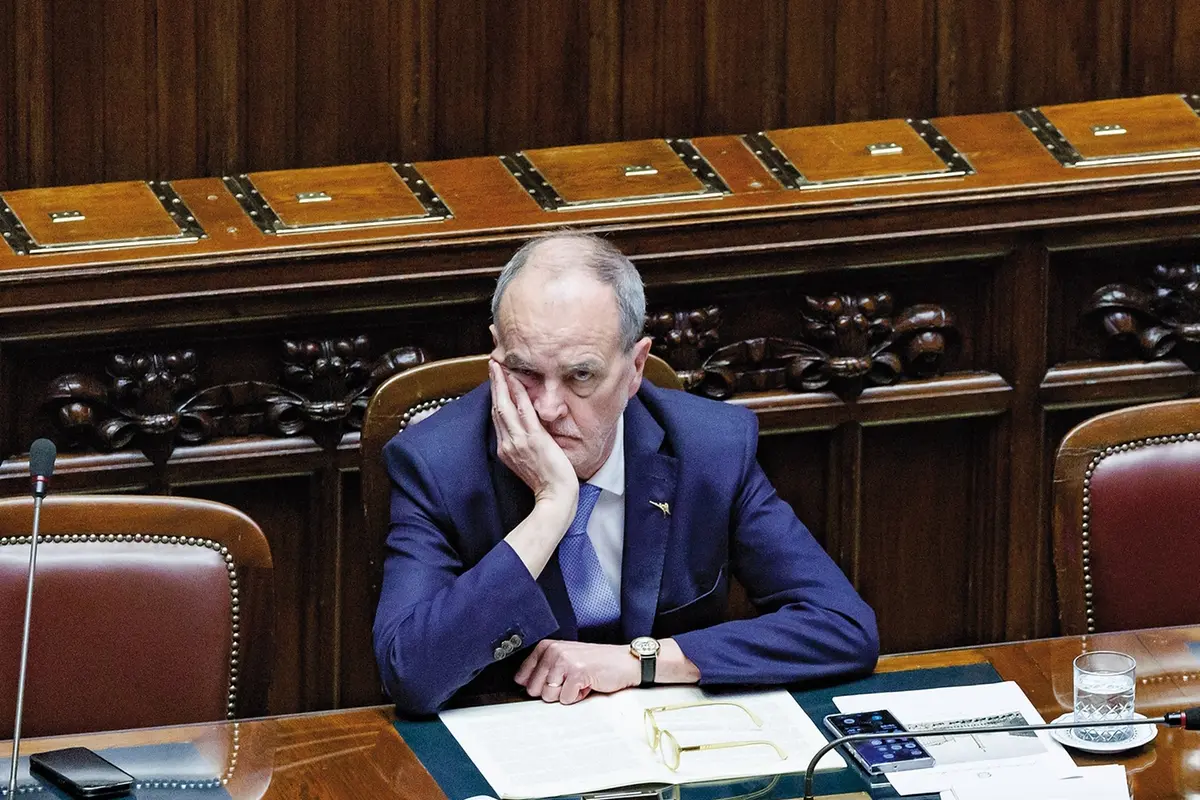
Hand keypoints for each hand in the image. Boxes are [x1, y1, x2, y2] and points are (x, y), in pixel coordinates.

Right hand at [489, 360, 577, 506]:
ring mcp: (519, 441)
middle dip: (494, 385)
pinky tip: (515, 380)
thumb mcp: (529, 461)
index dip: (495, 397)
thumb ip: (524, 444)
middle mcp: (508, 444)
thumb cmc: (548, 483)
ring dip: (501, 384)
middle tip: (492, 366)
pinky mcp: (533, 439)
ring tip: (498, 367)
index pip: (498, 417)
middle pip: (496, 408)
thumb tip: (528, 429)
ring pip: (505, 406)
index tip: (495, 381)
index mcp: (506, 449)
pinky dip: (518, 394)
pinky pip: (523, 411)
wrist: (555, 497)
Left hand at [514, 640, 639, 703]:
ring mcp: (565, 661)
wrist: (624, 662)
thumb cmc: (596, 663)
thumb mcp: (565, 659)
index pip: (522, 676)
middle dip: (553, 691)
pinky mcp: (577, 673)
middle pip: (534, 689)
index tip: (552, 681)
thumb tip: (522, 684)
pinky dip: (578, 697)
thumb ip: (543, 669)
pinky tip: (587, 684)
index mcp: (547, 647)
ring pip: (548, 695)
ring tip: (579, 681)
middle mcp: (554, 651)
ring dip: (566, 694)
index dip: (537, 685)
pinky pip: (566, 699)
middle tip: (570, 680)